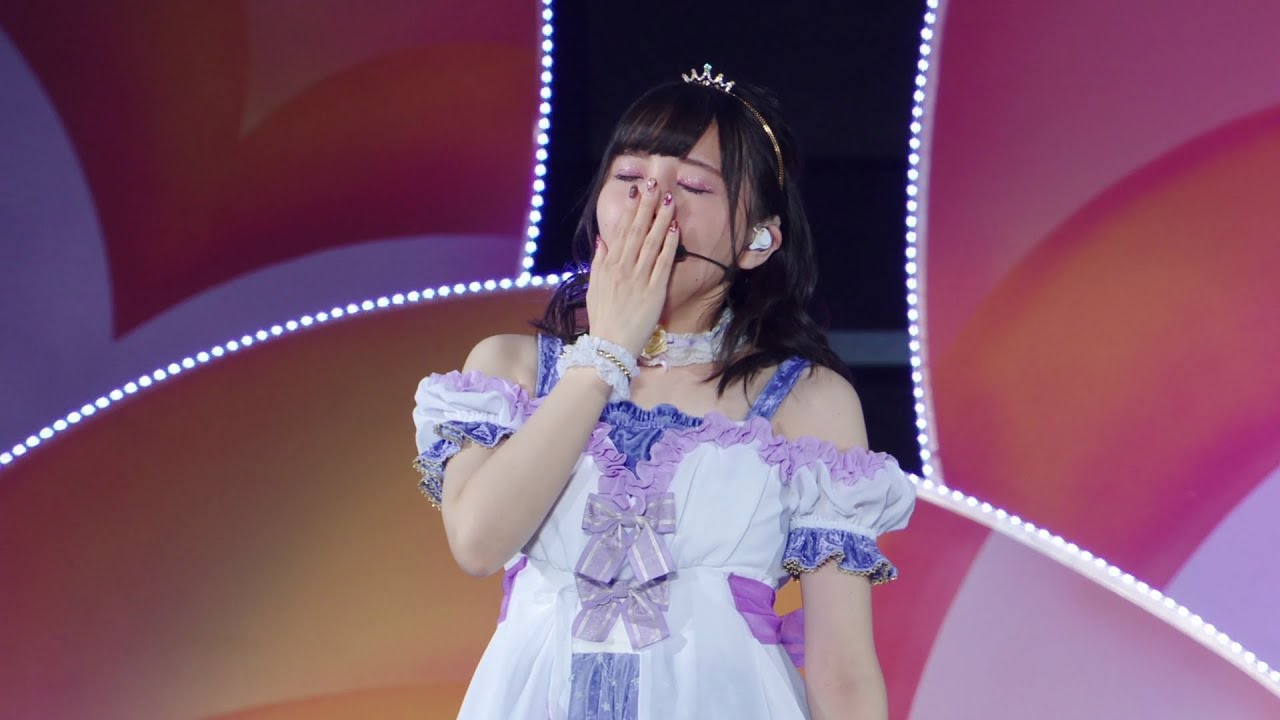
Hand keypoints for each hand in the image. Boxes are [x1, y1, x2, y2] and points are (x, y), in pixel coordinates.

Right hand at [586, 178, 680, 356]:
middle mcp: (623, 268)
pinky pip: (662, 263)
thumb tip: (603, 238)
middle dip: (647, 206)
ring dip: (660, 219)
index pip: (621, 231)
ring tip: (668, 199)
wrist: (609, 346)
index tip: (637, 190)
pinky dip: (668, 245)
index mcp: (609, 265)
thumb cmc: (602, 318)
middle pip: (637, 231)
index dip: (630, 209)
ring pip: (651, 243)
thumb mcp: (594, 287)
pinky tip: (675, 229)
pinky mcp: (654, 291)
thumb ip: (598, 261)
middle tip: (655, 184)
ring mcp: (639, 279)